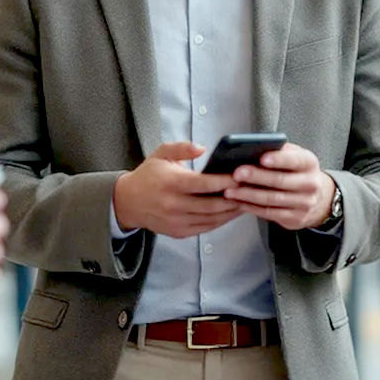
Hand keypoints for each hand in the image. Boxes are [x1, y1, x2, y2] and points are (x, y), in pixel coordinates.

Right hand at [112, 141, 241, 237]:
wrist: (128, 202)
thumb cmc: (149, 175)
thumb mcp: (161, 154)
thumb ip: (182, 147)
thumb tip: (203, 148)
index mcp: (171, 183)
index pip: (204, 184)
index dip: (224, 181)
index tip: (241, 176)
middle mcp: (174, 205)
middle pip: (212, 205)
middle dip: (234, 199)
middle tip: (250, 190)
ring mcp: (177, 221)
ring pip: (212, 219)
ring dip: (231, 212)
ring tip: (246, 201)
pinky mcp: (179, 232)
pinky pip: (206, 228)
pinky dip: (221, 221)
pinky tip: (231, 212)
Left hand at [222, 143, 335, 230]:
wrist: (318, 198)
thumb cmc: (297, 171)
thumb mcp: (294, 156)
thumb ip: (278, 151)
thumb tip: (252, 148)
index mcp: (309, 163)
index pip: (294, 160)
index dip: (278, 159)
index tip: (262, 158)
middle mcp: (310, 184)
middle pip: (280, 181)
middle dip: (256, 177)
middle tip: (236, 173)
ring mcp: (304, 204)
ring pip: (272, 199)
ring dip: (248, 195)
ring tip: (230, 190)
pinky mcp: (295, 219)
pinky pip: (269, 213)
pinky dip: (251, 207)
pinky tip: (238, 202)